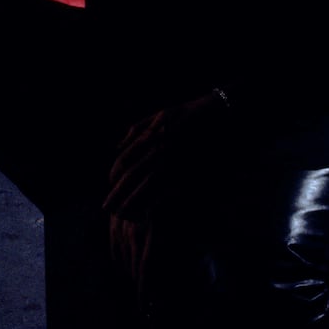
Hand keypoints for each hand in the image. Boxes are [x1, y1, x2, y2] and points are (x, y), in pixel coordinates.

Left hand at [104, 91, 223, 220]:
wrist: (221, 115)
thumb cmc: (190, 114)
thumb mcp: (163, 113)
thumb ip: (138, 128)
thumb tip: (117, 146)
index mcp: (153, 134)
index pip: (125, 159)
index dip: (114, 174)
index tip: (110, 185)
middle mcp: (161, 147)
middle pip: (132, 175)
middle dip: (117, 193)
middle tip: (106, 208)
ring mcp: (175, 159)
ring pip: (147, 185)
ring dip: (132, 202)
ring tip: (122, 215)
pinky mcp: (189, 170)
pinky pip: (167, 191)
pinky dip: (154, 202)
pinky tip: (146, 213)